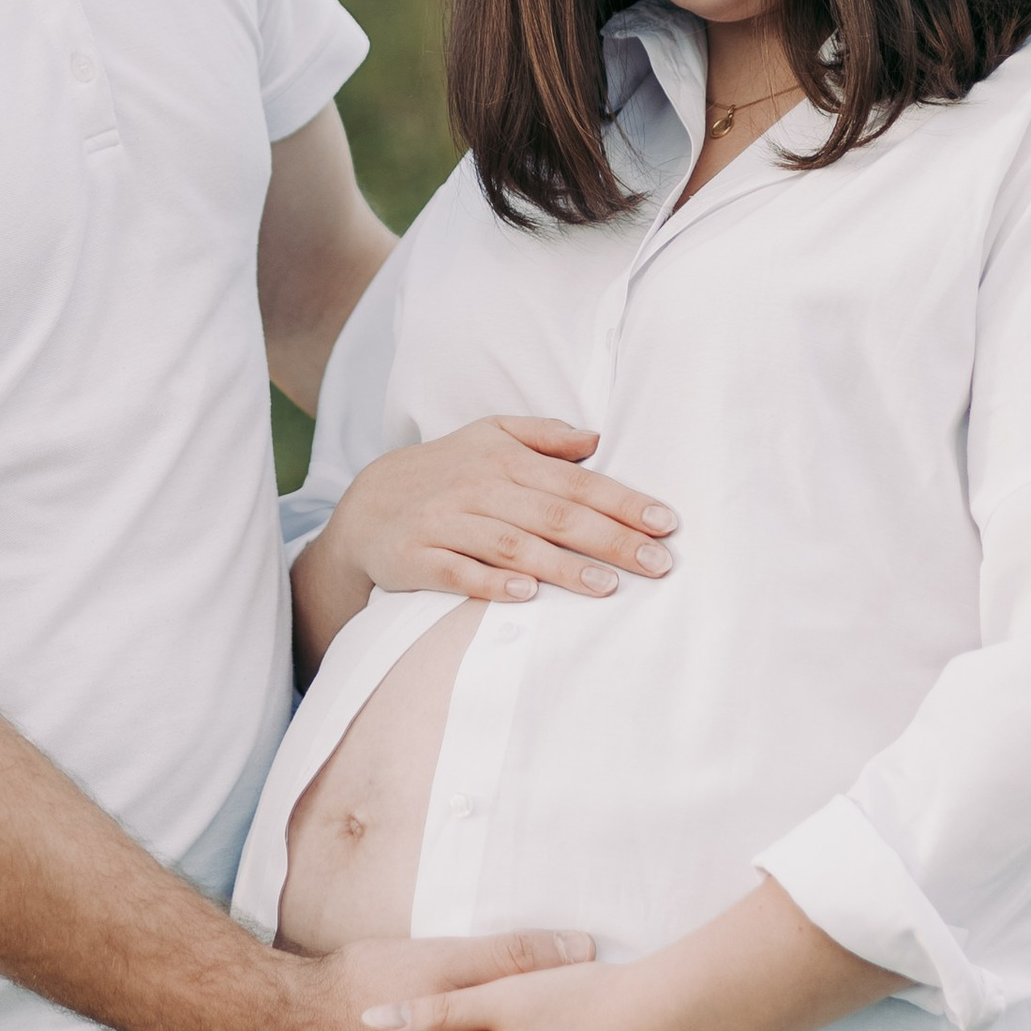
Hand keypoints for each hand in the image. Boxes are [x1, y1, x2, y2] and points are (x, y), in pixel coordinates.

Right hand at [314, 416, 677, 615]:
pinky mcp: (416, 557)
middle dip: (610, 540)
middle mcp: (477, 488)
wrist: (366, 505)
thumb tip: (596, 438)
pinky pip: (456, 572)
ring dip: (562, 566)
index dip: (621, 502)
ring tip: (608, 586)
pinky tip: (525, 595)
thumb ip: (543, 435)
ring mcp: (445, 523)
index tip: (665, 523)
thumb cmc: (445, 471)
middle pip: (553, 516)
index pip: (575, 482)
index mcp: (504, 460)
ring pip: (511, 545)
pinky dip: (490, 583)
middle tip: (657, 563)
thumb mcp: (490, 436)